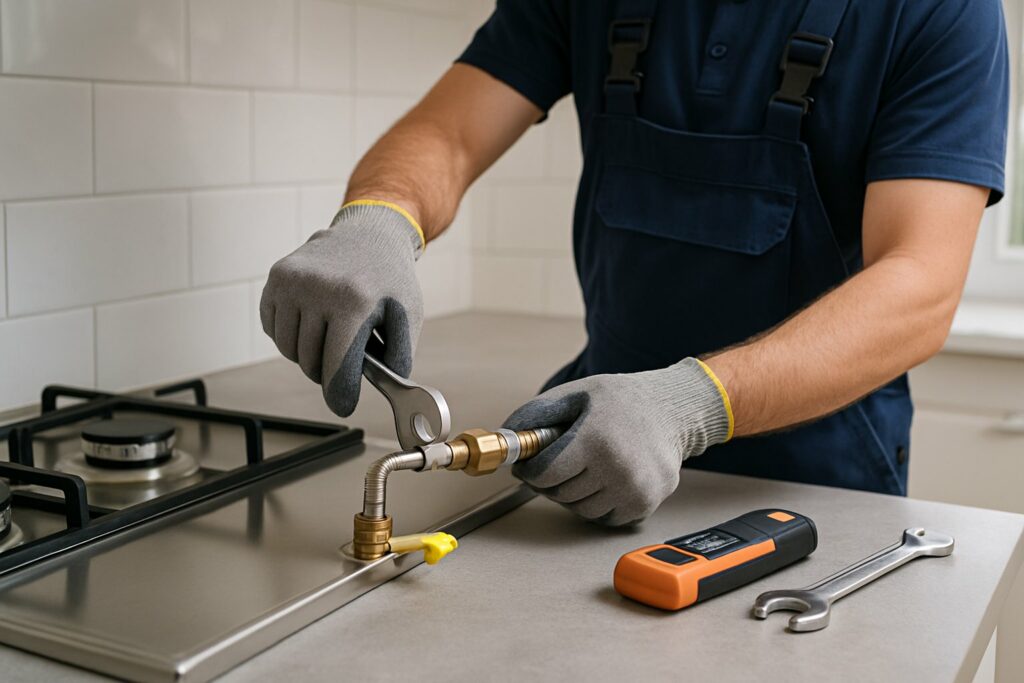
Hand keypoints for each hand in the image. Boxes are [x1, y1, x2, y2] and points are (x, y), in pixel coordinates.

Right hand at [260, 202, 423, 416]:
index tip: (342, 406)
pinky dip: (291, 335)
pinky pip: (274, 329)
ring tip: (330, 338)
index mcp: (354, 301)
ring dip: (308, 355)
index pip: (337, 366)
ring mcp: (293, 281)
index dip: (340, 395)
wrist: (369, 232)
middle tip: (343, 360)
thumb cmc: (390, 278)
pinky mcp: (277, 277)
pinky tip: (312, 320)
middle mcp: (318, 289)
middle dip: (328, 371)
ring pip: (289, 350)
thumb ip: (399, 357)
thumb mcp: (407, 316)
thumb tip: (385, 390)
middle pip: (311, 363)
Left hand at [503, 359, 731, 525]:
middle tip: (556, 464)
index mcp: (596, 439)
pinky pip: (604, 518)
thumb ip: (537, 413)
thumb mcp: (577, 394)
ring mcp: (633, 490)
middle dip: (550, 482)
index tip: (529, 465)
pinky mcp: (644, 505)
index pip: (544, 474)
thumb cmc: (623, 400)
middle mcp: (617, 468)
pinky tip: (604, 479)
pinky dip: (597, 503)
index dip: (531, 471)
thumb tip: (507, 435)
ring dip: (574, 494)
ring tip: (584, 468)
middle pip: (560, 494)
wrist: (672, 411)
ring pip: (580, 510)